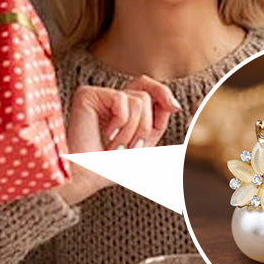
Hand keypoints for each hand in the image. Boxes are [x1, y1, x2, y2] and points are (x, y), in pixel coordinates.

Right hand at [58, 77, 181, 204]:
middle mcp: (107, 97)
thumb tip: (175, 105)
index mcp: (120, 106)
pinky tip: (105, 135)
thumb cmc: (110, 166)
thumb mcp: (143, 144)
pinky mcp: (87, 94)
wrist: (88, 177)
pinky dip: (120, 124)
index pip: (147, 86)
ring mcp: (97, 94)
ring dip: (132, 131)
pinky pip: (122, 101)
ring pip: (138, 100)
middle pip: (146, 92)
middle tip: (133, 147)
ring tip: (116, 146)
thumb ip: (158, 123)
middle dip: (146, 125)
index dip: (163, 93)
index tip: (175, 108)